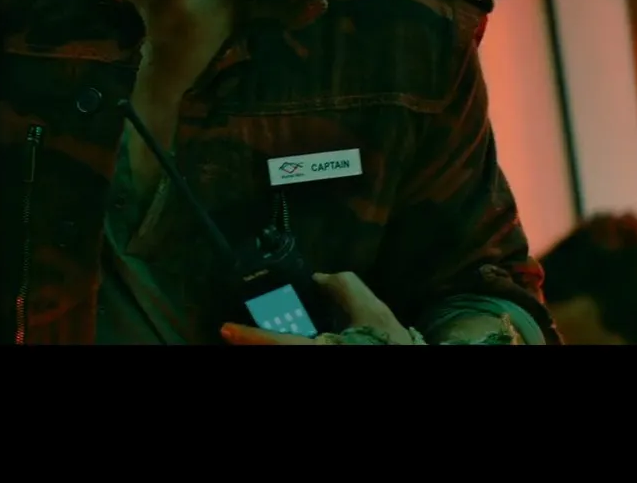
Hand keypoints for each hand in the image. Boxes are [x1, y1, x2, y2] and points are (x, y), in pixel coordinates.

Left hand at [220, 272, 417, 345]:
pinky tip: (284, 335)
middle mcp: (314, 356)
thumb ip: (344, 287)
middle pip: (278, 348)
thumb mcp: (372, 310)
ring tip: (257, 334)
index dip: (249, 336)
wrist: (411, 356)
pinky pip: (299, 347)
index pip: (277, 343)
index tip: (225, 329)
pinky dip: (290, 342)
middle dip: (258, 341)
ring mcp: (315, 358)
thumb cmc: (390, 343)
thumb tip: (318, 278)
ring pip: (289, 348)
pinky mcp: (322, 354)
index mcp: (320, 349)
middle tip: (237, 333)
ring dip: (271, 342)